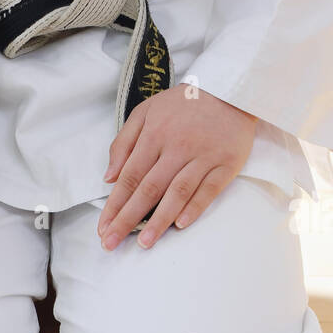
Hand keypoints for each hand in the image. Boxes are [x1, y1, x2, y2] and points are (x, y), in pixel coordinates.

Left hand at [97, 84, 255, 249]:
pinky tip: (181, 225)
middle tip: (113, 244)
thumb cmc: (184, 103)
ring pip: (177, 192)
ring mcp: (203, 156)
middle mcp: (177, 147)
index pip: (129, 176)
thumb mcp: (146, 111)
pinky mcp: (226, 163)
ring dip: (159, 220)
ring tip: (145, 243)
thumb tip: (109, 177)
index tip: (103, 228)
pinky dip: (195, 207)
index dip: (114, 205)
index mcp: (154, 135)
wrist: (230, 89)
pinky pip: (209, 189)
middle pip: (148, 189)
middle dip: (128, 219)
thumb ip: (124, 142)